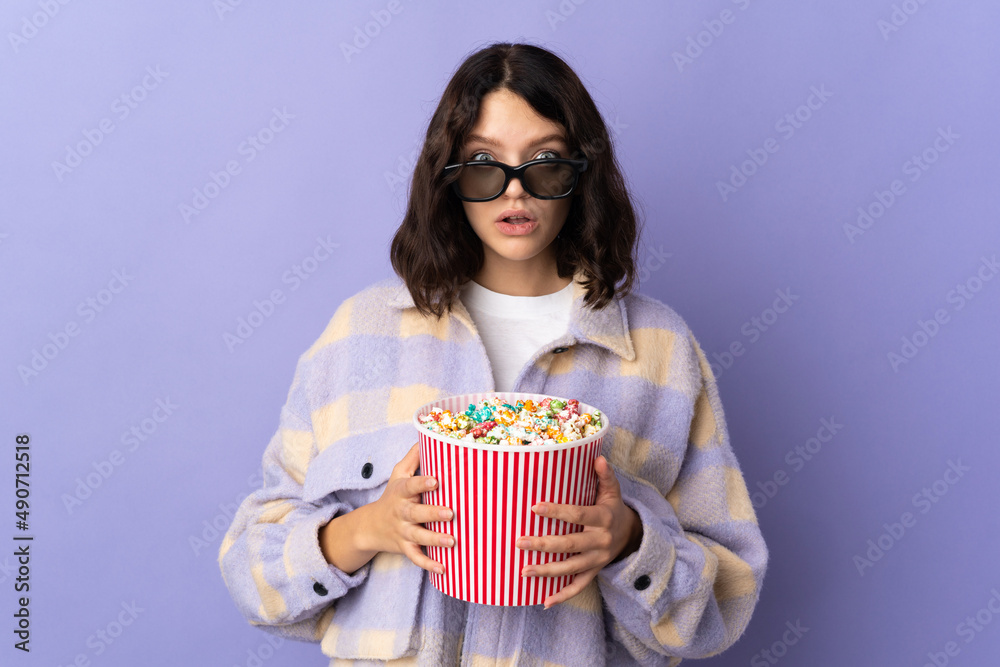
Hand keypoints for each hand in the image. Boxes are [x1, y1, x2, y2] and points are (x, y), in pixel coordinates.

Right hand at [360, 443, 454, 573]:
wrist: (370, 526)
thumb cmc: (393, 495)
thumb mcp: (399, 474)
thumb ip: (414, 456)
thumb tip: (428, 433)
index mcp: (402, 492)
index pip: (411, 486)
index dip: (422, 483)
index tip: (436, 481)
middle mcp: (402, 512)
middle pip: (417, 513)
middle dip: (433, 513)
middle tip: (451, 513)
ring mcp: (403, 531)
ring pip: (418, 536)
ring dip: (435, 539)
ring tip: (453, 541)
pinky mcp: (404, 547)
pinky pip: (416, 556)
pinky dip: (428, 563)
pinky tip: (444, 568)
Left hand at [516, 455, 641, 608]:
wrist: (632, 535)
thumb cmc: (613, 508)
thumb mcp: (612, 491)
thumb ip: (605, 476)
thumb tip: (598, 457)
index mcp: (602, 518)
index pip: (577, 515)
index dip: (556, 512)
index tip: (535, 508)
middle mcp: (599, 541)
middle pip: (569, 545)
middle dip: (543, 544)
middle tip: (519, 542)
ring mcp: (597, 560)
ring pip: (570, 568)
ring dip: (546, 571)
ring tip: (524, 571)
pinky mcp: (594, 572)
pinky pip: (578, 586)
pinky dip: (563, 595)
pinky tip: (544, 601)